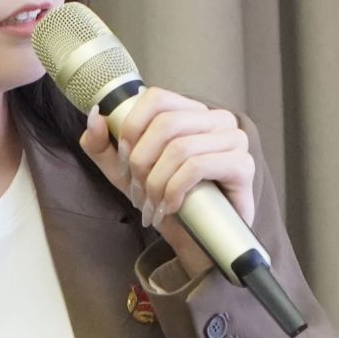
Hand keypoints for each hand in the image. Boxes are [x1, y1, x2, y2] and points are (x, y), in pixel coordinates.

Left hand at [79, 89, 255, 277]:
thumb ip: (102, 145)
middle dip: (141, 162)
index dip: (132, 128)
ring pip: (180, 147)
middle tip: (137, 191)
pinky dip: (176, 189)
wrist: (198, 240)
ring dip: (157, 182)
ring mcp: (234, 139)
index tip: (124, 162)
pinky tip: (172, 207)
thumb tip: (95, 115)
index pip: (155, 97)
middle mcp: (216, 119)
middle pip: (165, 124)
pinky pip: (199, 166)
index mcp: (190, 112)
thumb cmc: (165, 199)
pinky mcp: (243, 165)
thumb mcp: (123, 173)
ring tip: (153, 205)